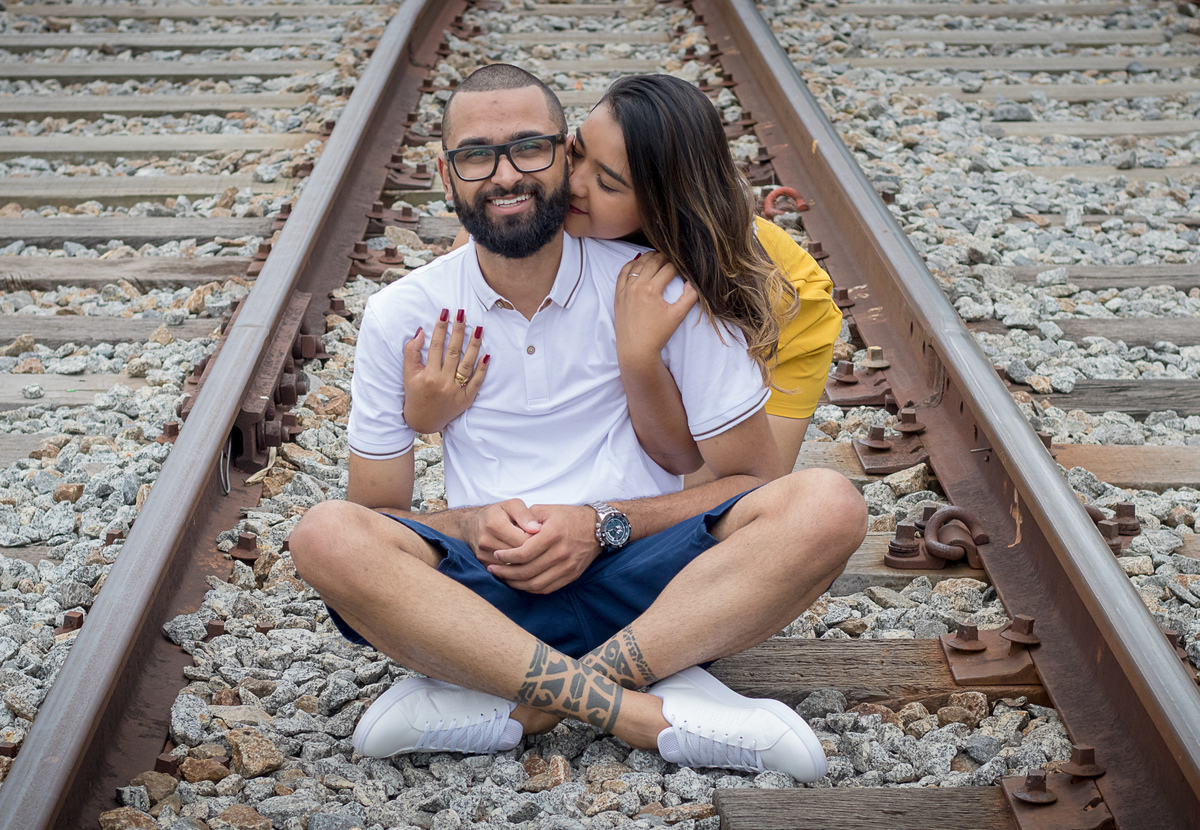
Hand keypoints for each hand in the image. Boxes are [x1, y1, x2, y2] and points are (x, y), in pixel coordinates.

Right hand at [402, 308, 490, 432]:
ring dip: (474, 345)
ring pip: (467, 364)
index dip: (440, 328)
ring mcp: (456, 391)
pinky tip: (487, 355)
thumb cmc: (415, 394)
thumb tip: (421, 332)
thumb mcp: (408, 374)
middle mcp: (443, 382)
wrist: (424, 420)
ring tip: (478, 328)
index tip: (445, 313)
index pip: (436, 346)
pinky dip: (482, 369)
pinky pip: (477, 382)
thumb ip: (411, 352)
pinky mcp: (466, 399)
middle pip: (453, 351)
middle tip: (463, 313)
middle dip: (458, 330)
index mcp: (428, 375)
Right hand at [465, 499, 542, 566]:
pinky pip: (505, 570)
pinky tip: (517, 556)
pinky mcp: (483, 564)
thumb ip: (525, 514)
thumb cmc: (497, 513)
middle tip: (536, 543)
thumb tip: (536, 529)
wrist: (471, 524)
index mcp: (495, 524)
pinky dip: (514, 565)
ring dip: (522, 560)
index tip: (539, 535)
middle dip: (530, 550)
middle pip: (518, 554)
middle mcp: (486, 541)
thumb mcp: (512, 505)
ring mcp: (483, 554)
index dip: (536, 539)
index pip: (523, 540)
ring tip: (526, 549)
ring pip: (512, 564)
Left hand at [487, 504, 601, 593]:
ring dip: (516, 584)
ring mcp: (567, 566)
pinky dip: (531, 589)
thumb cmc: (569, 516)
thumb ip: (526, 518)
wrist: (598, 527)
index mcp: (552, 535)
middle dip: (506, 573)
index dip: (506, 557)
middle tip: (494, 569)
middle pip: (527, 571)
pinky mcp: (572, 575)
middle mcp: (560, 553)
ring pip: (535, 584)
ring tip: (504, 578)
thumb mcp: (547, 509)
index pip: (523, 553)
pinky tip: (521, 583)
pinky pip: (547, 588)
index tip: (496, 555)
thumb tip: (509, 530)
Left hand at [614, 251, 697, 368]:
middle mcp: (637, 286)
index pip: (669, 269)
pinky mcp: (618, 295)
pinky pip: (623, 273)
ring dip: (649, 258)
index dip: (679, 266)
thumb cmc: (658, 335)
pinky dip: (631, 265)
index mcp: (652, 290)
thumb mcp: (677, 316)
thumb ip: (690, 297)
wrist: (636, 350)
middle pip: (653, 262)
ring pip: (637, 264)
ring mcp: (625, 289)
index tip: (684, 265)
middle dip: (665, 257)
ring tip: (658, 256)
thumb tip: (693, 282)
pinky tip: (638, 262)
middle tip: (673, 256)